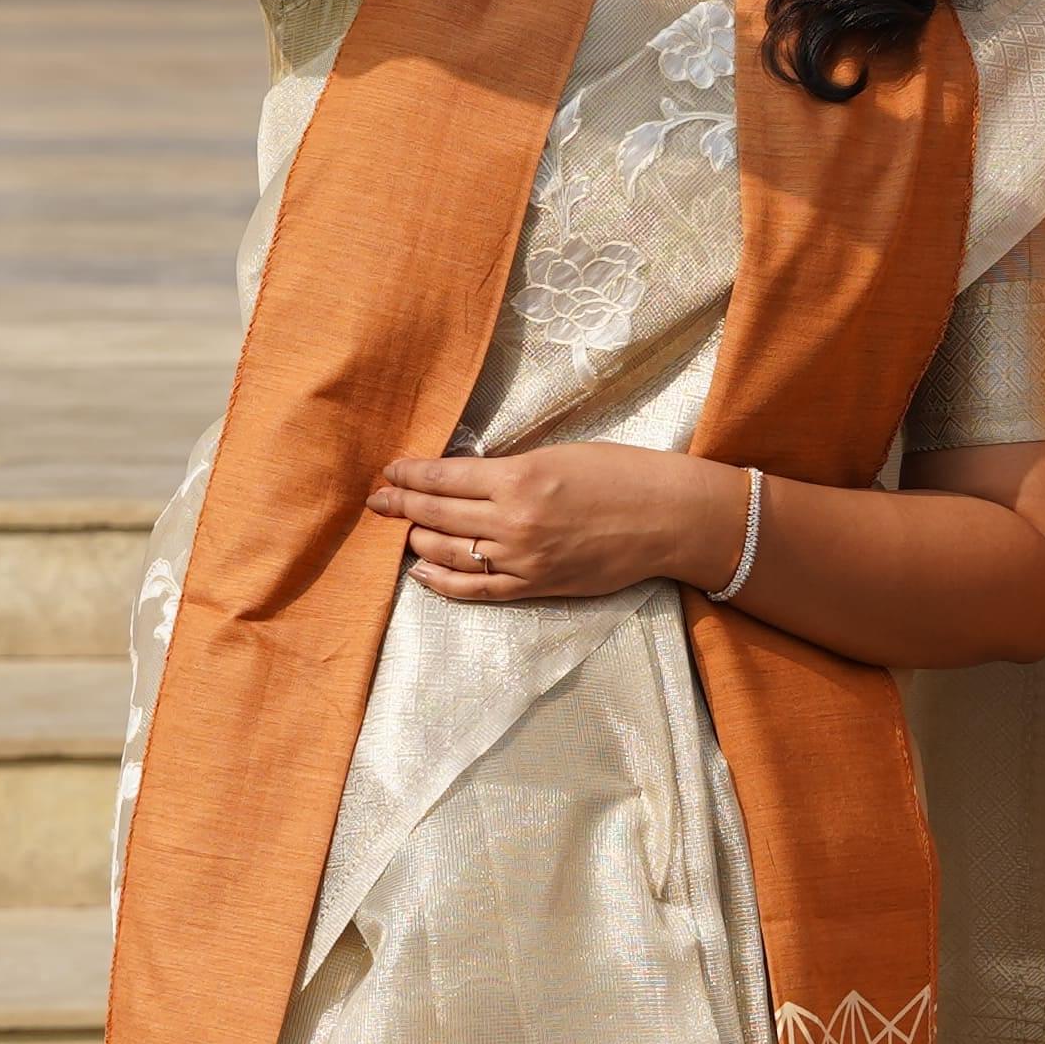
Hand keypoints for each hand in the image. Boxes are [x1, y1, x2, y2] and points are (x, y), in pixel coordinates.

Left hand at [365, 444, 736, 607]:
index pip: (443, 477)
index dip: (409, 474)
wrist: (668, 518)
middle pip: (436, 513)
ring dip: (417, 539)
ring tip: (402, 529)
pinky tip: (421, 571)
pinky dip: (442, 580)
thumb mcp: (559, 455)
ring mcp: (522, 559)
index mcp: (520, 477)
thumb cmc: (622, 474)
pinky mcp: (535, 586)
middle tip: (377, 500)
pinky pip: (475, 588)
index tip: (389, 471)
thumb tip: (464, 478)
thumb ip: (510, 469)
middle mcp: (513, 521)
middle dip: (399, 505)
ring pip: (448, 551)